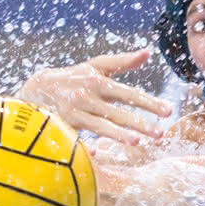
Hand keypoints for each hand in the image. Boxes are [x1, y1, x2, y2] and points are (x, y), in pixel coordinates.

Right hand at [17, 48, 172, 145]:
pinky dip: (85, 144)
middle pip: (118, 111)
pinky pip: (77, 137)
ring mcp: (75, 111)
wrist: (36, 88)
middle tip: (159, 133)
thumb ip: (122, 62)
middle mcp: (88, 95)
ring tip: (136, 142)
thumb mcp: (95, 66)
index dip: (148, 102)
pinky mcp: (63, 125)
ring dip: (118, 134)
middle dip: (139, 122)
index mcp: (98, 81)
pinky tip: (97, 153)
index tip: (168, 111)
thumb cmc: (73, 77)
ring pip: (100, 125)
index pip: (128, 93)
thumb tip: (147, 52)